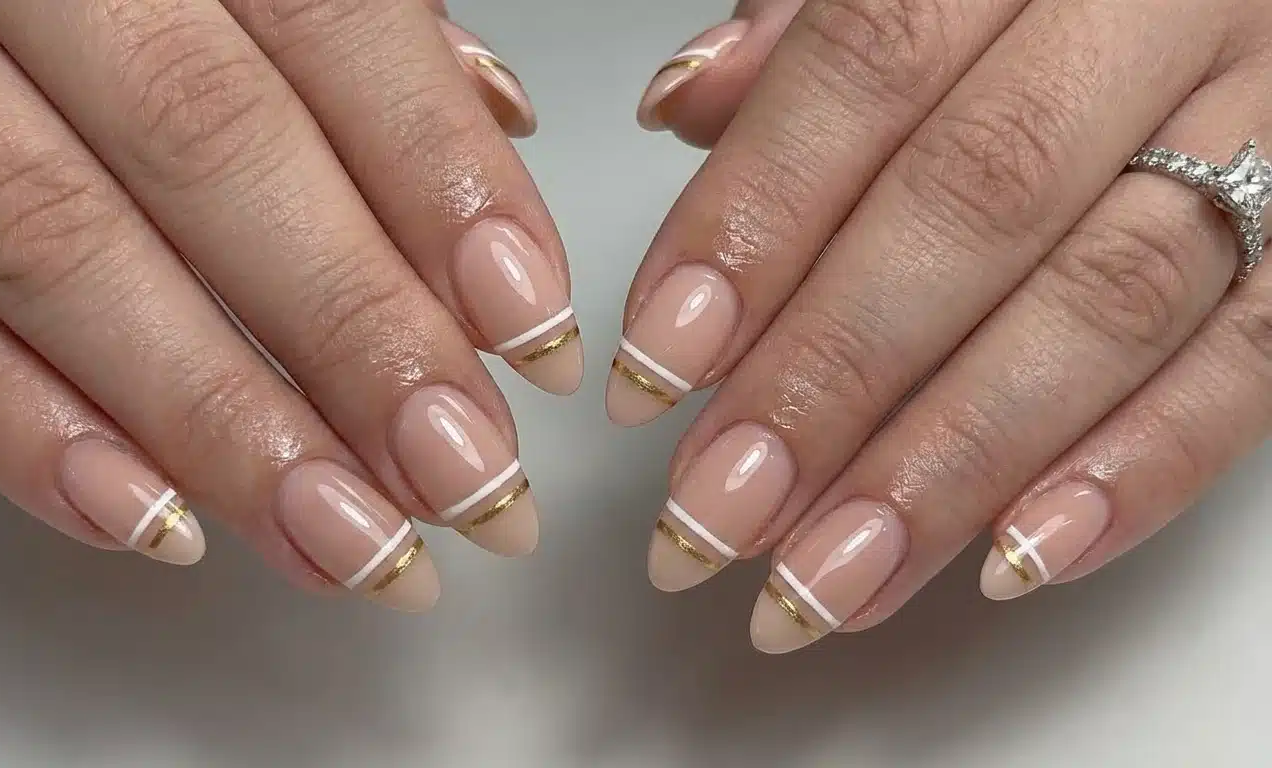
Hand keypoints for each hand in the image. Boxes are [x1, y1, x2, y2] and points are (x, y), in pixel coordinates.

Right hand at [0, 0, 581, 610]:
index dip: (443, 186)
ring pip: (58, 248)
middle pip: (213, 152)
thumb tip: (494, 117)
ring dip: (221, 422)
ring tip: (353, 543)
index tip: (532, 332)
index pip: (331, 30)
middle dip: (357, 336)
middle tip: (468, 479)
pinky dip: (22, 428)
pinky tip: (158, 521)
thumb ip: (355, 21)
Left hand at [621, 0, 1271, 651]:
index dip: (752, 223)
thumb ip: (806, 32)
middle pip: (974, 203)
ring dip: (949, 466)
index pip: (867, 67)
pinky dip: (1136, 471)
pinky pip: (1252, 359)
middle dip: (827, 381)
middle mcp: (1155, 15)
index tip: (655, 367)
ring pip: (1105, 303)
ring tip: (827, 580)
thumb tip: (685, 105)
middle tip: (715, 514)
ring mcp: (1267, 126)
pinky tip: (1011, 559)